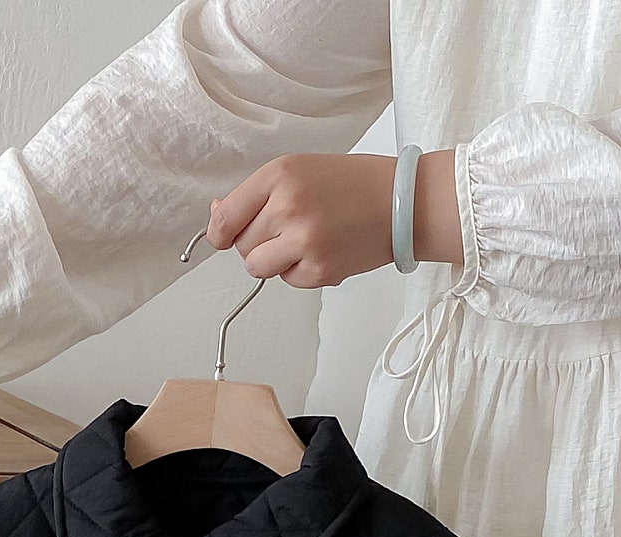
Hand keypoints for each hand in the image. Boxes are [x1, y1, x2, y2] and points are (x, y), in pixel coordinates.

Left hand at [206, 149, 461, 286]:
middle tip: (291, 227)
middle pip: (241, 246)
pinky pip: (286, 280)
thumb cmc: (352, 184)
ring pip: (257, 267)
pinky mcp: (319, 270)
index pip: (224, 219)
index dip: (220, 233)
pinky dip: (300, 271)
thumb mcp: (299, 171)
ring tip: (304, 240)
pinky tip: (323, 250)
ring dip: (274, 260)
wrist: (404, 202)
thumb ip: (255, 196)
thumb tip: (216, 217)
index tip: (225, 236)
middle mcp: (288, 206)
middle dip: (259, 242)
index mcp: (279, 175)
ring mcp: (303, 240)